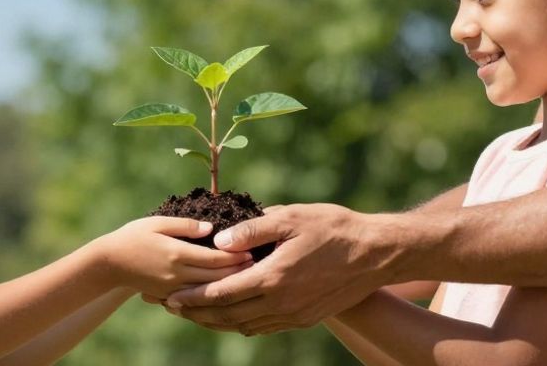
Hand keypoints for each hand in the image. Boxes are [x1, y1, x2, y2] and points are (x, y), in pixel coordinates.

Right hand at [94, 217, 252, 298]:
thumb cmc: (134, 236)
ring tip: (246, 275)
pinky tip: (223, 286)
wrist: (110, 263)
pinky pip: (196, 296)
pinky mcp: (169, 296)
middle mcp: (177, 274)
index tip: (252, 250)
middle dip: (237, 270)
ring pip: (208, 290)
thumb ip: (186, 226)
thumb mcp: (158, 222)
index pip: (214, 258)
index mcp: (177, 253)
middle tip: (258, 263)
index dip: (235, 255)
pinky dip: (212, 291)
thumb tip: (212, 228)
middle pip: (216, 276)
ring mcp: (173, 288)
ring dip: (228, 283)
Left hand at [164, 203, 393, 334]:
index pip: (221, 294)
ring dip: (216, 322)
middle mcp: (281, 304)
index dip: (192, 298)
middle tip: (171, 308)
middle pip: (227, 316)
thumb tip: (218, 242)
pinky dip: (242, 324)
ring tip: (195, 314)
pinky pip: (264, 327)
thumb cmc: (333, 228)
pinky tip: (232, 315)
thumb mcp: (290, 218)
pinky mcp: (305, 318)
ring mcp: (294, 315)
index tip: (169, 298)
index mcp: (272, 278)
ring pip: (244, 326)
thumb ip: (252, 229)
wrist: (376, 253)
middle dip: (196, 314)